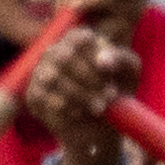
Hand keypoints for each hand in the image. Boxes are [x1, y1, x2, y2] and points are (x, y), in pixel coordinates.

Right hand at [23, 22, 137, 160]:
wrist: (101, 126)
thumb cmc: (116, 90)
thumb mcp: (130, 73)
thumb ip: (122, 60)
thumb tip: (102, 61)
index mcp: (77, 39)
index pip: (79, 37)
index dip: (94, 55)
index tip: (109, 74)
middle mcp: (54, 51)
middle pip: (64, 56)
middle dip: (90, 79)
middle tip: (109, 97)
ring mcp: (40, 73)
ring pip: (53, 77)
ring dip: (81, 95)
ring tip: (99, 108)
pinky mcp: (34, 96)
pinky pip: (44, 98)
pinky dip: (67, 108)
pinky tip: (80, 113)